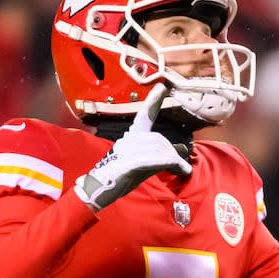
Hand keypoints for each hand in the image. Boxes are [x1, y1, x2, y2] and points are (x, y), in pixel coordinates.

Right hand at [74, 83, 191, 209]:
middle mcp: (128, 140)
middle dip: (173, 153)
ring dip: (174, 160)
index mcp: (131, 137)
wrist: (97, 190)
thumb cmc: (119, 177)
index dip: (153, 101)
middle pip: (159, 140)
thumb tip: (178, 161)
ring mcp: (126, 151)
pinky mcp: (128, 163)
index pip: (144, 116)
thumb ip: (156, 158)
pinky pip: (155, 160)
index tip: (162, 87)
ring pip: (160, 150)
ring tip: (181, 170)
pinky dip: (171, 164)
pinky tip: (180, 169)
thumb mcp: (140, 164)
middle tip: (181, 167)